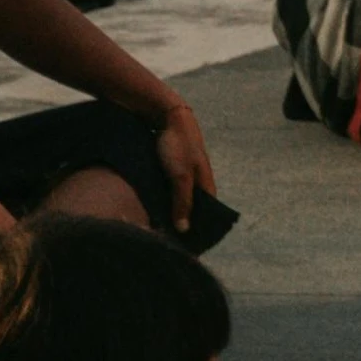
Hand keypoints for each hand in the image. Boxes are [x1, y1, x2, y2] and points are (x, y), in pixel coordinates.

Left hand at [150, 101, 216, 235]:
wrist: (166, 115)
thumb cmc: (176, 145)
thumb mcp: (179, 176)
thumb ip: (182, 202)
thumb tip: (184, 230)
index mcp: (206, 184)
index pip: (206, 214)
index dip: (198, 229)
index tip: (187, 246)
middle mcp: (199, 180)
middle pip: (194, 208)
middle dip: (185, 222)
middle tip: (170, 239)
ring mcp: (186, 174)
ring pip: (181, 198)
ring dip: (173, 211)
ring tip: (159, 226)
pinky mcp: (172, 168)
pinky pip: (170, 190)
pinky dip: (165, 200)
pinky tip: (153, 207)